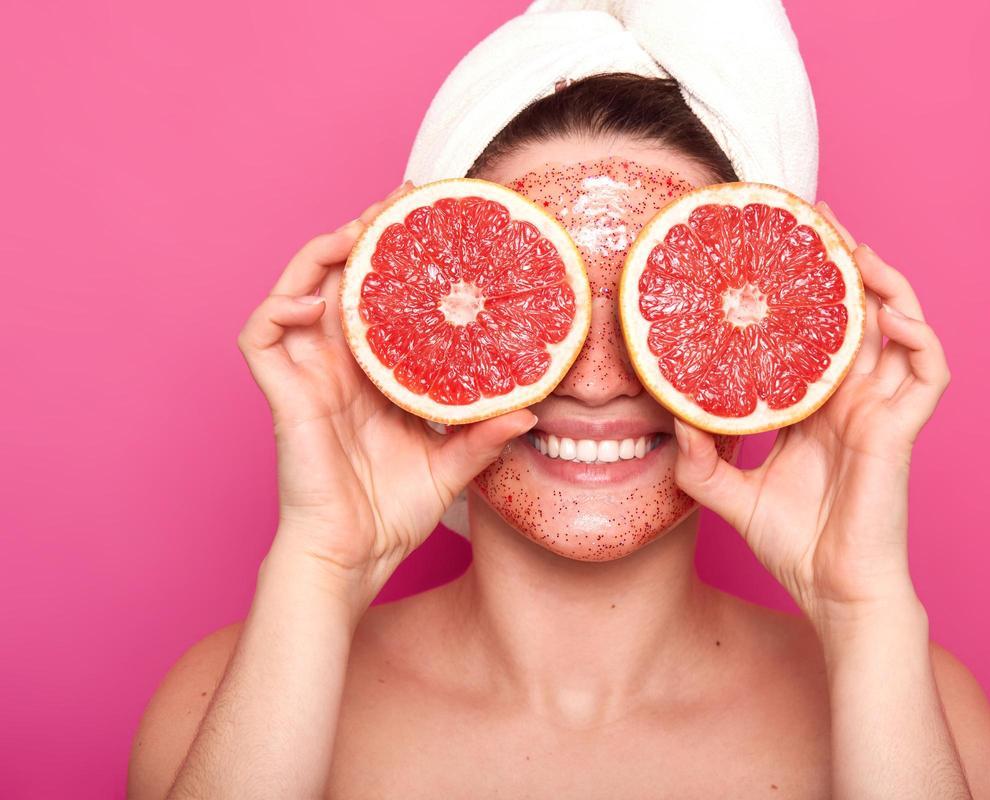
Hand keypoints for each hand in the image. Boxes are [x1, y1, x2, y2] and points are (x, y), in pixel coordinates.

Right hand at [238, 182, 535, 612]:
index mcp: (373, 375)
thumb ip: (484, 437)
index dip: (397, 257)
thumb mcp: (451, 466)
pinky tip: (313, 296)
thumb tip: (532, 411)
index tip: (432, 219)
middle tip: (401, 199)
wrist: (353, 556)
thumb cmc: (392, 514)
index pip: (381, 299)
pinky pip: (261, 336)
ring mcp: (306, 377)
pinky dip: (278, 306)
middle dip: (364, 234)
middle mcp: (337, 366)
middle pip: (341, 280)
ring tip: (359, 228)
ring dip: (322, 253)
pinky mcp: (283, 395)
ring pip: (297, 291)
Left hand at [673, 202, 950, 625]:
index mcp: (817, 406)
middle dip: (842, 262)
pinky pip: (928, 371)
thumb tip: (667, 416)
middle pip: (855, 313)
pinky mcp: (901, 430)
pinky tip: (893, 310)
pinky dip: (920, 335)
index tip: (775, 245)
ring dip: (884, 282)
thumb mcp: (731, 495)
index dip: (802, 288)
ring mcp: (880, 410)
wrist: (834, 592)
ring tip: (854, 246)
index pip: (813, 330)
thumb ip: (701, 459)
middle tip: (817, 216)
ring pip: (899, 327)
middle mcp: (851, 399)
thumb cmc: (795, 545)